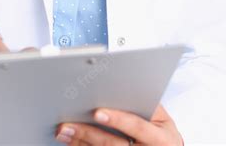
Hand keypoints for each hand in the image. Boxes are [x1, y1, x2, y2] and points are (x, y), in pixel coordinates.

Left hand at [55, 104, 183, 144]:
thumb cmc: (162, 134)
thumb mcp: (162, 119)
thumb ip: (145, 104)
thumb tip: (119, 85)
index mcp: (161, 138)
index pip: (137, 126)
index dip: (117, 119)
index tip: (97, 112)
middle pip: (113, 145)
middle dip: (88, 133)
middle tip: (68, 123)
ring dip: (80, 143)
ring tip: (64, 131)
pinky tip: (72, 143)